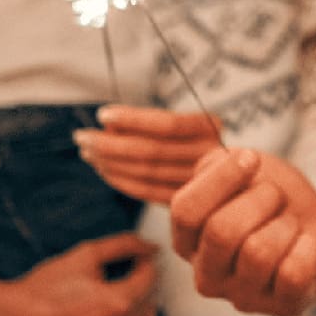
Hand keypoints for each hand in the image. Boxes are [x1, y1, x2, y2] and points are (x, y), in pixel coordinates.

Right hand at [0, 232, 159, 315]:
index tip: (136, 257)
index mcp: (120, 302)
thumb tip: (153, 247)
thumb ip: (125, 244)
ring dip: (140, 311)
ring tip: (125, 297)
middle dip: (142, 285)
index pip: (151, 276)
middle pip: (149, 301)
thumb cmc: (48, 285)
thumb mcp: (87, 253)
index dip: (144, 262)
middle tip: (127, 274)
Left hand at [75, 104, 222, 203]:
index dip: (132, 119)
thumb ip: (151, 122)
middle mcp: (209, 156)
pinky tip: (104, 171)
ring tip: (87, 152)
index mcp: (211, 127)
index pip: (168, 124)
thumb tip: (109, 125)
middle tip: (82, 136)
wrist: (233, 175)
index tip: (102, 114)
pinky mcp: (185, 201)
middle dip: (110, 143)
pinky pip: (147, 193)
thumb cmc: (195, 137)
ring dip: (110, 162)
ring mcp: (198, 182)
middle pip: (152, 150)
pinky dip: (121, 182)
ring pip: (146, 172)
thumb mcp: (184, 119)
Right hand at [168, 148, 315, 315]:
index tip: (252, 159)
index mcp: (188, 242)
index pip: (185, 211)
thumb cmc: (273, 198)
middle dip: (261, 199)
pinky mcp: (283, 308)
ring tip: (291, 224)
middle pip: (221, 232)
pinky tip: (308, 246)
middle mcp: (207, 277)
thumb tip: (219, 166)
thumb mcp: (242, 169)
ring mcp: (243, 298)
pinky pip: (293, 274)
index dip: (221, 179)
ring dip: (286, 224)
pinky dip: (309, 248)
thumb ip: (216, 163)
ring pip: (259, 252)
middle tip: (277, 197)